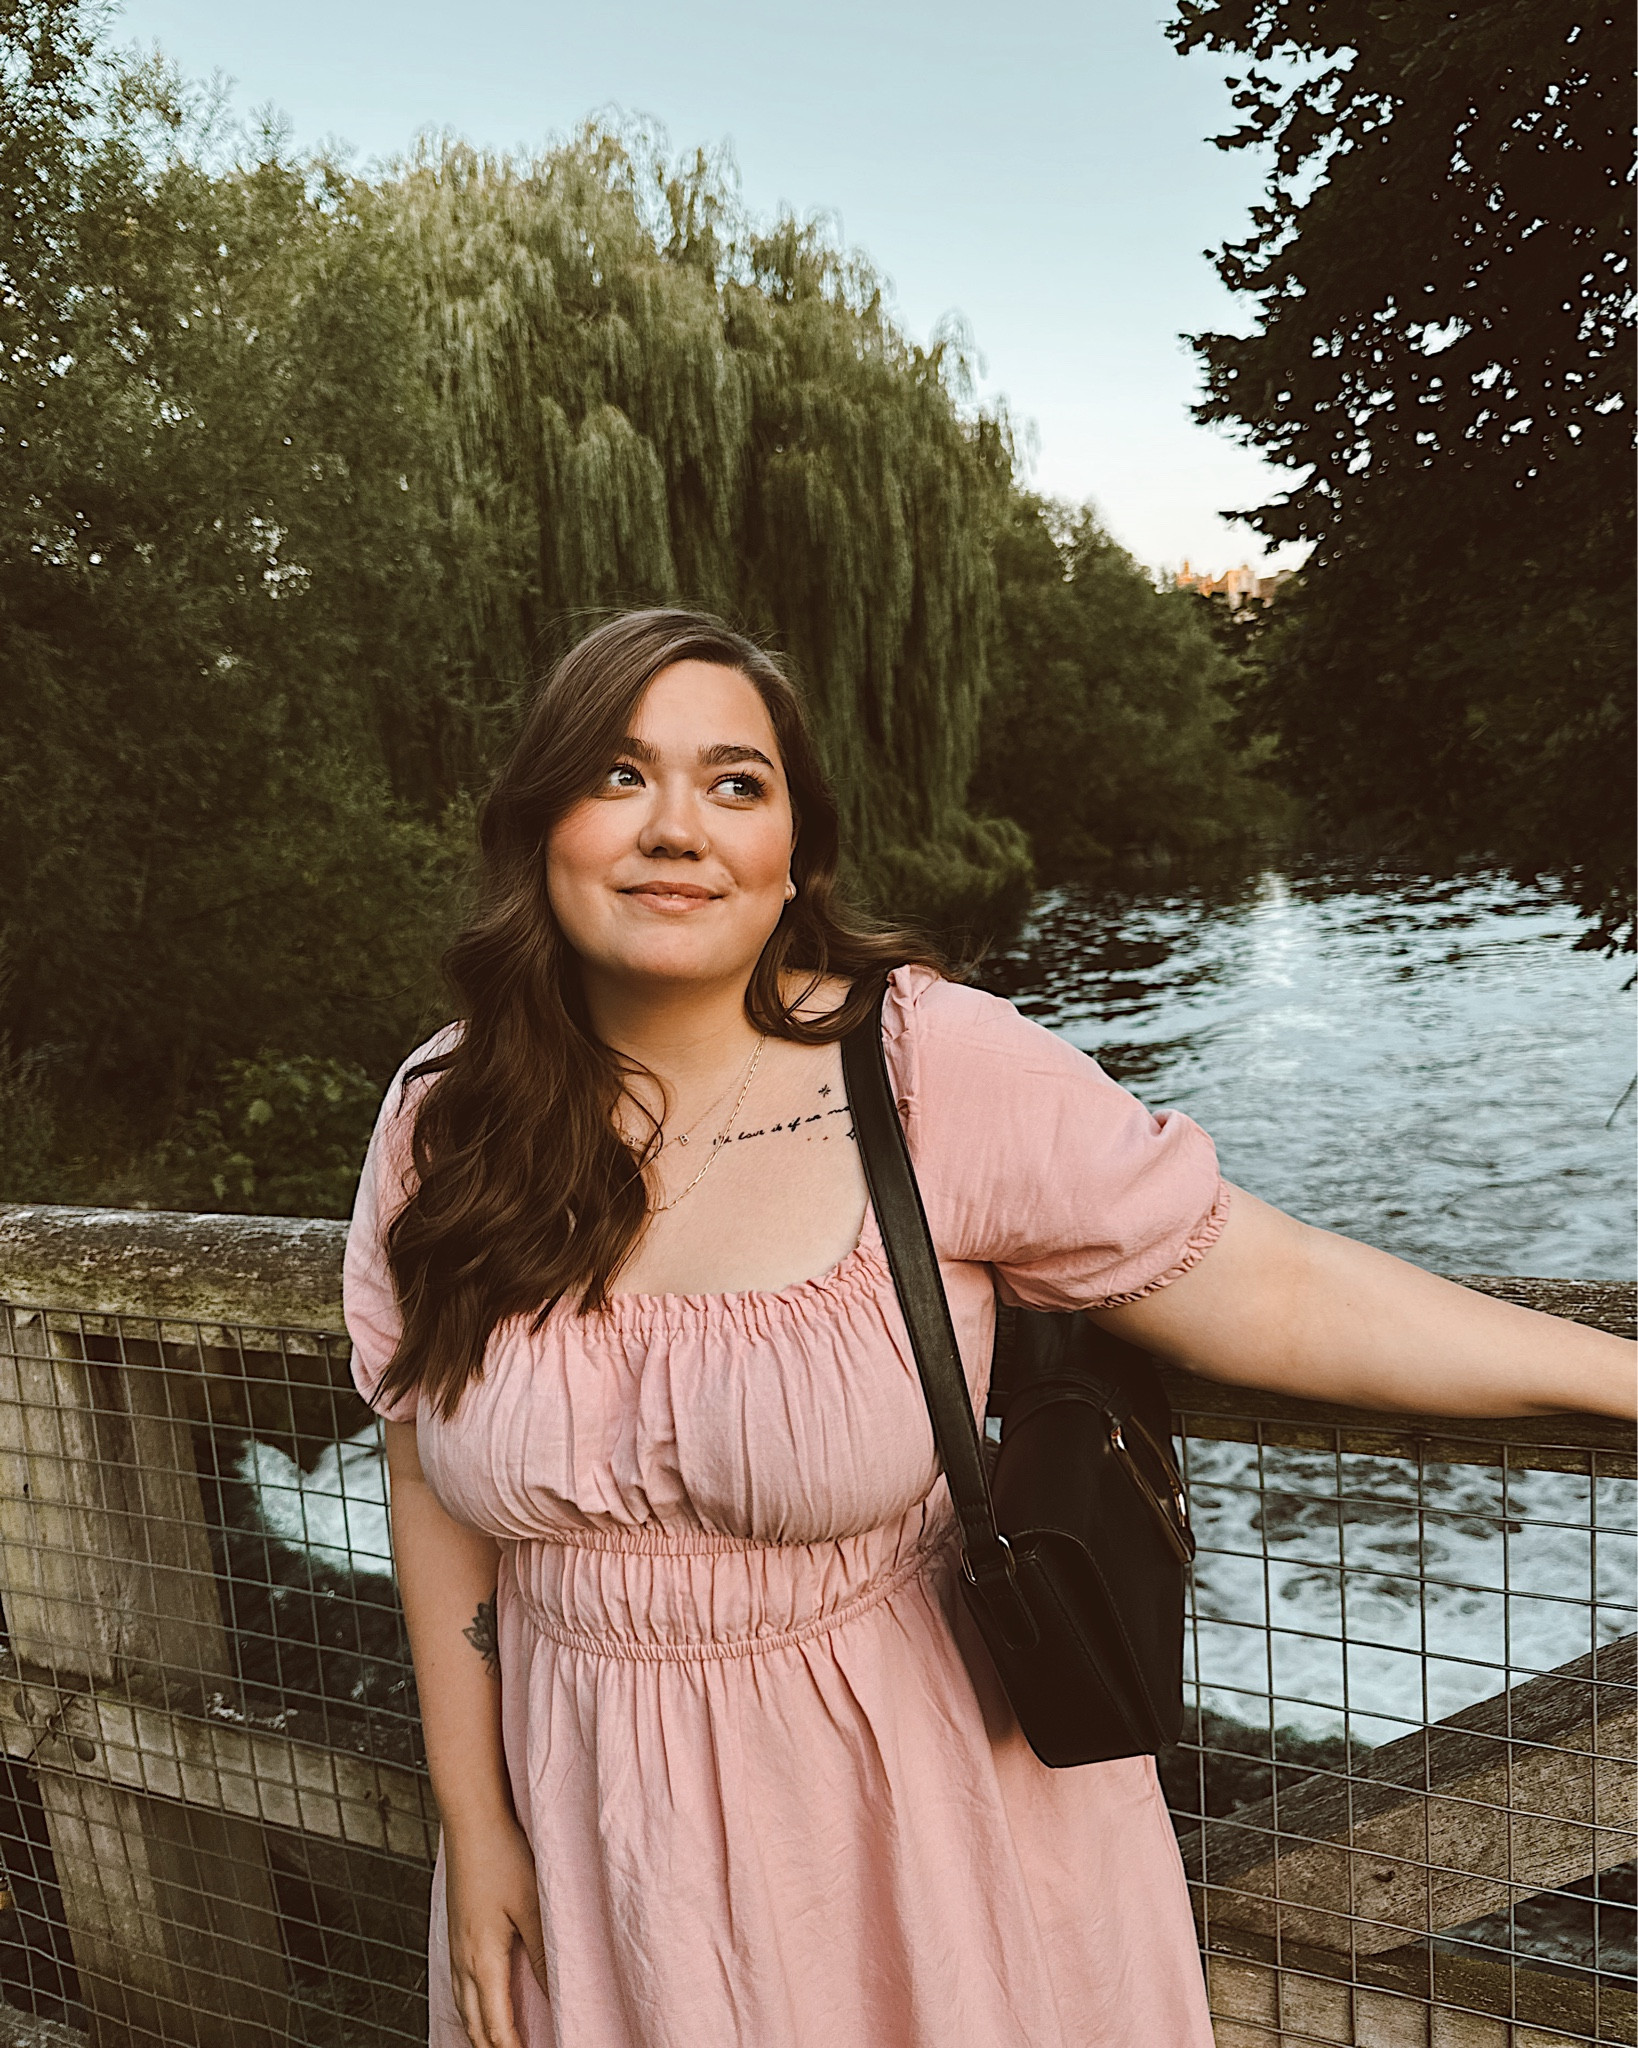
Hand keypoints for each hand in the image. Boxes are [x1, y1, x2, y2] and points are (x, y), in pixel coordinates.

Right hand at [445, 1815, 548, 2046]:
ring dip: (479, 2033)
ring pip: (462, 2009)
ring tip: (499, 2044)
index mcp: (483, 1960)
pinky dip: (470, 2009)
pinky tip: (481, 2004)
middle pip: (474, 2026)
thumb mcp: (532, 1905)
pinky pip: (458, 1987)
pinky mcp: (455, 1933)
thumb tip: (556, 1995)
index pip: (496, 2027)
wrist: (471, 1822)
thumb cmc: (503, 1857)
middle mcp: (463, 1961)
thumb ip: (543, 1953)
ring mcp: (455, 1948)